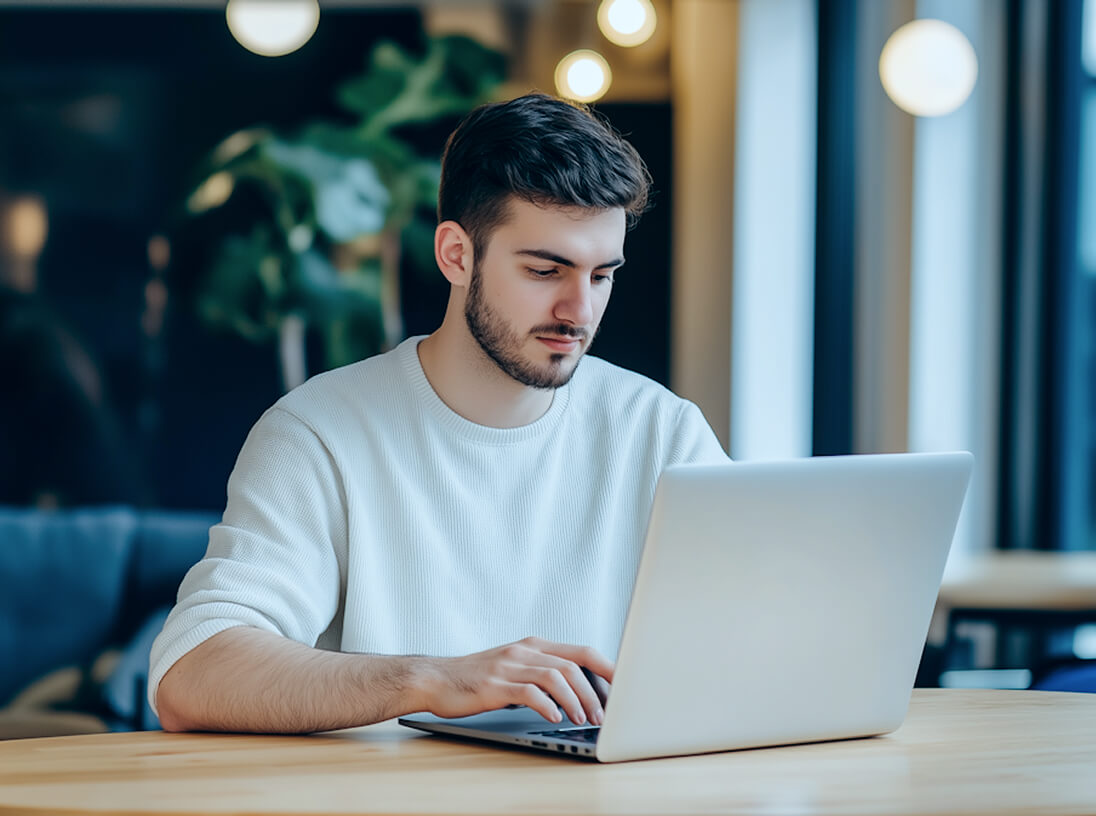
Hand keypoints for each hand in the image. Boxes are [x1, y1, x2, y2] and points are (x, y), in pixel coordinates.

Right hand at [422, 637, 613, 725]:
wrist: (436, 679)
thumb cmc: (477, 678)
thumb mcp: (515, 669)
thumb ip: (543, 675)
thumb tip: (580, 694)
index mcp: (534, 646)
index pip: (582, 651)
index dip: (607, 668)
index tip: (626, 688)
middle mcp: (525, 652)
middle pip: (574, 664)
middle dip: (596, 691)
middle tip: (605, 715)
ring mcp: (510, 666)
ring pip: (557, 677)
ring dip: (576, 700)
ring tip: (583, 720)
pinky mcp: (495, 684)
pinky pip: (529, 692)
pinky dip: (547, 705)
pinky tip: (555, 718)